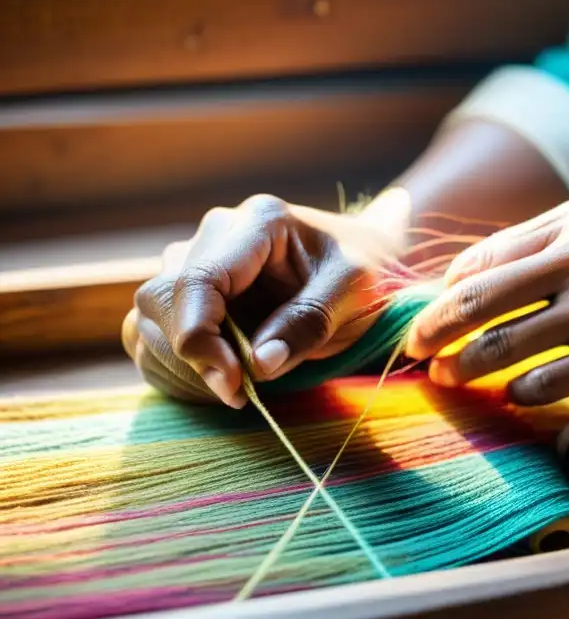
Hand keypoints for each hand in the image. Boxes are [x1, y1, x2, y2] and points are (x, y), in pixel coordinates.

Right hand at [122, 194, 399, 407]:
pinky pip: (151, 332)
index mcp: (259, 223)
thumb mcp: (356, 293)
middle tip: (239, 395)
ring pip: (148, 318)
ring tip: (235, 390)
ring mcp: (197, 259)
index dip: (202, 339)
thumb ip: (309, 322)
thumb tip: (260, 364)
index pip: (199, 280)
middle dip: (192, 357)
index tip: (234, 384)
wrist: (370, 260)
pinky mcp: (190, 291)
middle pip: (162, 299)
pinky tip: (217, 383)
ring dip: (180, 366)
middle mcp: (216, 234)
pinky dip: (173, 367)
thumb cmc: (368, 271)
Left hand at [405, 198, 568, 404]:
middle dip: (432, 330)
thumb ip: (542, 241)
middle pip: (476, 301)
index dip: (446, 290)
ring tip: (445, 378)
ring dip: (461, 367)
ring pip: (500, 347)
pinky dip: (516, 390)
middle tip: (412, 350)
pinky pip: (541, 382)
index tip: (433, 313)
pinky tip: (514, 391)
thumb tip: (472, 277)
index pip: (483, 259)